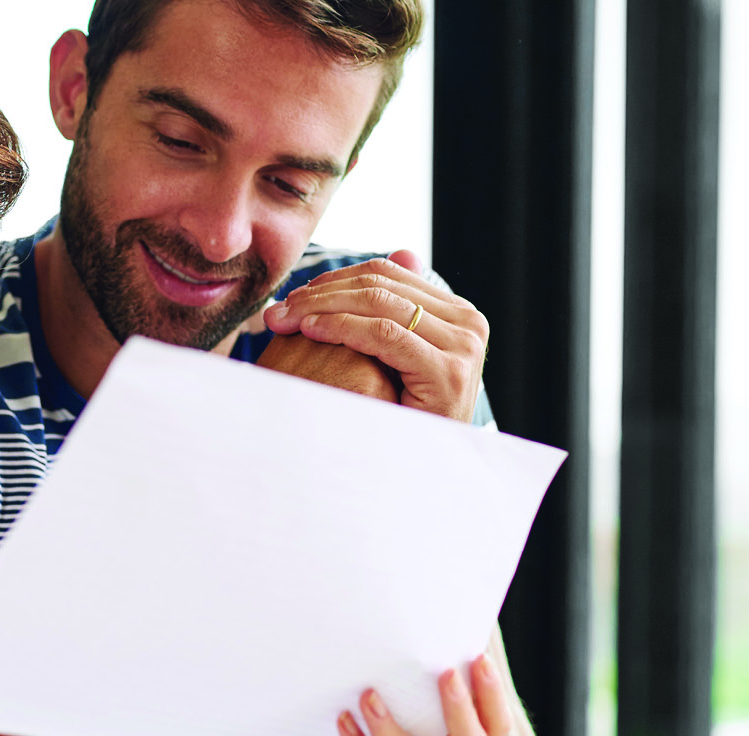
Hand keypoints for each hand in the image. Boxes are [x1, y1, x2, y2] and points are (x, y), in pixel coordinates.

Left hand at [260, 250, 486, 421]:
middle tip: (280, 307)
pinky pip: (384, 334)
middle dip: (322, 293)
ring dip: (323, 307)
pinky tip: (309, 331)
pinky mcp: (448, 371)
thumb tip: (403, 251)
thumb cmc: (403, 416)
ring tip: (286, 318)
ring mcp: (463, 345)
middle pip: (381, 285)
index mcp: (458, 312)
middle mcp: (468, 321)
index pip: (387, 275)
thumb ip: (399, 307)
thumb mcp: (400, 356)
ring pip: (378, 305)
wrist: (426, 471)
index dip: (334, 280)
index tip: (294, 296)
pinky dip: (341, 327)